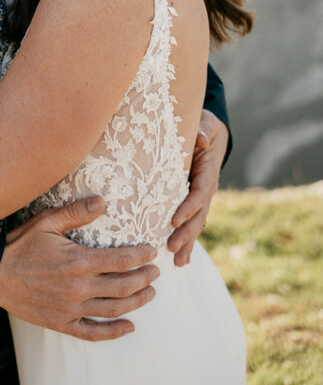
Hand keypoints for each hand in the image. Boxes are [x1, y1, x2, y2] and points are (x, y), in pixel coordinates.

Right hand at [0, 198, 158, 341]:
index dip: (140, 256)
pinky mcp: (62, 323)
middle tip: (156, 272)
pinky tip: (129, 326)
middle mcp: (78, 288)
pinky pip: (93, 333)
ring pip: (113, 309)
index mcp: (77, 261)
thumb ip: (75, 213)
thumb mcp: (46, 222)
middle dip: (144, 278)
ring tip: (150, 293)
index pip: (119, 260)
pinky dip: (114, 332)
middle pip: (122, 286)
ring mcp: (71, 309)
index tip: (152, 252)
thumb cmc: (20, 245)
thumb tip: (102, 201)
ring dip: (137, 302)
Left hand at [167, 110, 227, 265]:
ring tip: (177, 262)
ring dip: (188, 242)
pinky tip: (181, 259)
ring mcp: (203, 197)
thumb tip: (200, 138)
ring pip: (197, 223)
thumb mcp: (205, 122)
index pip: (199, 193)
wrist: (213, 133)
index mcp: (208, 171)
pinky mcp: (196, 201)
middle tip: (170, 248)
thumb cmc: (204, 126)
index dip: (188, 208)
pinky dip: (188, 240)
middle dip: (186, 233)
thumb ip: (203, 129)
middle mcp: (208, 187)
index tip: (173, 220)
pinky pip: (193, 222)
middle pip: (198, 215)